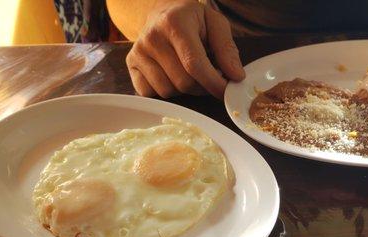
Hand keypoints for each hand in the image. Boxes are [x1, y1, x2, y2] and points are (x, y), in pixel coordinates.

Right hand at [126, 0, 244, 98]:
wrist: (162, 11)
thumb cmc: (192, 20)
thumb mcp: (215, 24)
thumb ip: (227, 49)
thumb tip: (236, 76)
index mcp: (175, 23)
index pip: (195, 65)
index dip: (213, 83)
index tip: (225, 90)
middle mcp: (152, 37)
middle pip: (183, 82)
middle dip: (202, 86)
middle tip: (208, 77)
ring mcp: (138, 52)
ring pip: (168, 91)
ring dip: (184, 90)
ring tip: (189, 73)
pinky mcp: (130, 64)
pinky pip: (151, 93)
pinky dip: (166, 92)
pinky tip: (172, 77)